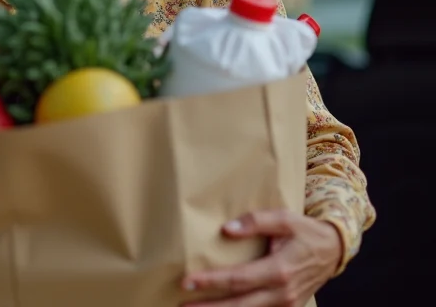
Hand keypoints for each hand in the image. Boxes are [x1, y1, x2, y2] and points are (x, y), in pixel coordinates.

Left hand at [178, 210, 342, 306]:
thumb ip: (255, 222)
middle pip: (239, 305)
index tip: (187, 281)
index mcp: (279, 271)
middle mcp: (282, 294)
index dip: (211, 282)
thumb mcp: (284, 218)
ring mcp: (286, 306)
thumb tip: (226, 230)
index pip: (238, 279)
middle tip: (182, 306)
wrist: (333, 250)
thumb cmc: (305, 231)